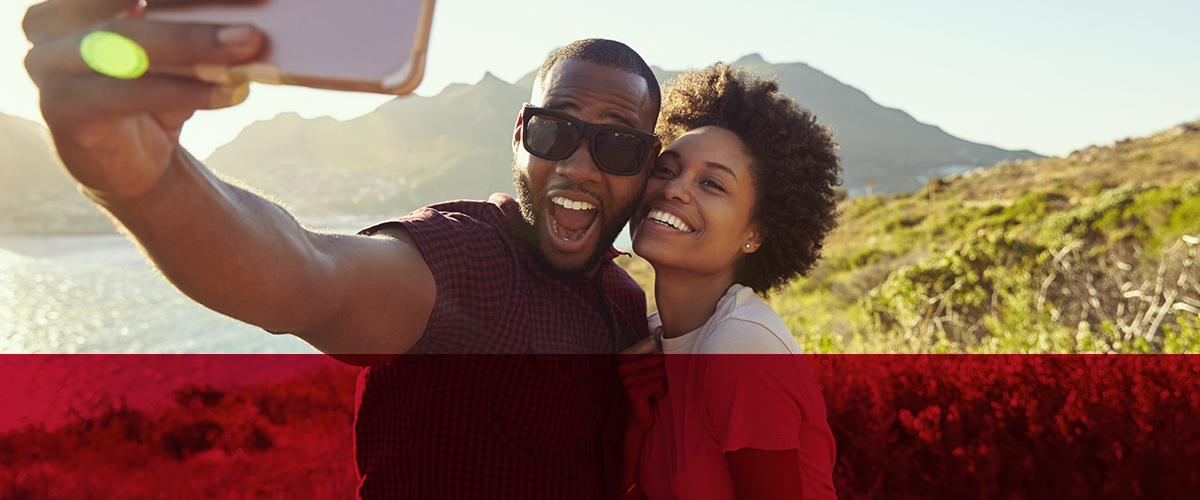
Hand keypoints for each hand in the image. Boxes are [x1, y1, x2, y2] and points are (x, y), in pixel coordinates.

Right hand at [22, 0, 263, 199]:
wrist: (130, 164)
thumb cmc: (155, 92)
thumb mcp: (178, 52)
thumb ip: (199, 26)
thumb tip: (250, 22)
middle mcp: (51, 20)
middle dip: (195, 4)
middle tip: (250, 19)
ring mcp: (48, 63)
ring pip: (127, 42)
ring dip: (194, 42)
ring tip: (248, 45)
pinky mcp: (60, 108)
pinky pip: (129, 92)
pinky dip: (186, 91)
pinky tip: (230, 93)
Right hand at [618, 329, 665, 431]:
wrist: (639, 417)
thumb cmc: (646, 388)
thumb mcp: (649, 364)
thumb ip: (653, 346)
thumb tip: (661, 327)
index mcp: (623, 355)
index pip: (652, 342)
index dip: (659, 355)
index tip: (651, 368)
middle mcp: (622, 365)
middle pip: (659, 357)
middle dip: (662, 370)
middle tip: (652, 381)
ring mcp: (626, 378)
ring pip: (661, 371)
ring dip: (662, 381)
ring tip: (652, 389)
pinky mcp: (633, 391)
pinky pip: (660, 384)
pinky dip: (661, 391)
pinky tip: (652, 397)